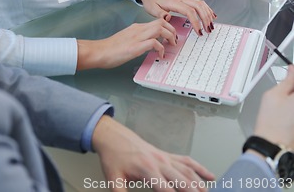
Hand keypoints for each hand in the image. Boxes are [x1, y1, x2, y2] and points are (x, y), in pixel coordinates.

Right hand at [77, 18, 176, 69]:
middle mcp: (138, 29)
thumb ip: (138, 38)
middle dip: (172, 31)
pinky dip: (161, 48)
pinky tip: (160, 55)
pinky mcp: (135, 47)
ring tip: (171, 46)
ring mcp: (137, 37)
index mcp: (137, 27)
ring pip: (160, 28)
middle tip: (174, 41)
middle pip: (161, 22)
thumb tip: (149, 43)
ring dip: (169, 37)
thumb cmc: (110, 48)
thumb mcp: (127, 39)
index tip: (171, 36)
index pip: (157, 22)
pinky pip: (154, 43)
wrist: (99, 51)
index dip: (168, 27)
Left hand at [92, 116, 214, 190]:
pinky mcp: (166, 155)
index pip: (167, 190)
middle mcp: (160, 163)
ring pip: (187, 171)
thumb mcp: (113, 180)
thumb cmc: (114, 157)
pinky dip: (199, 168)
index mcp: (147, 170)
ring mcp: (165, 157)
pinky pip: (186, 160)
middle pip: (182, 181)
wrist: (114, 137)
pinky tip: (209, 176)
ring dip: (199, 183)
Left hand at [134, 0, 215, 34]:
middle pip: (198, 6)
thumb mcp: (152, 9)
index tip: (199, 31)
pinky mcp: (186, 0)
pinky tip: (211, 16)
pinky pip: (199, 3)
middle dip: (205, 18)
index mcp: (174, 2)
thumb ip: (160, 14)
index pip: (189, 11)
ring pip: (201, 4)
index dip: (196, 21)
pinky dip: (207, 9)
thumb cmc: (151, 0)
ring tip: (211, 26)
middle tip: (208, 30)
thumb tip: (168, 17)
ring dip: (207, 14)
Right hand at [253, 64, 293, 148]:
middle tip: (285, 89)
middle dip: (291, 89)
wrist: (271, 143)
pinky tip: (285, 111)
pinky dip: (290, 107)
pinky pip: (292, 110)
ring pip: (293, 100)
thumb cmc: (271, 120)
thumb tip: (292, 69)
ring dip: (290, 97)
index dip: (292, 76)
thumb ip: (287, 80)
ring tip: (282, 103)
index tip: (290, 73)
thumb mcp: (275, 94)